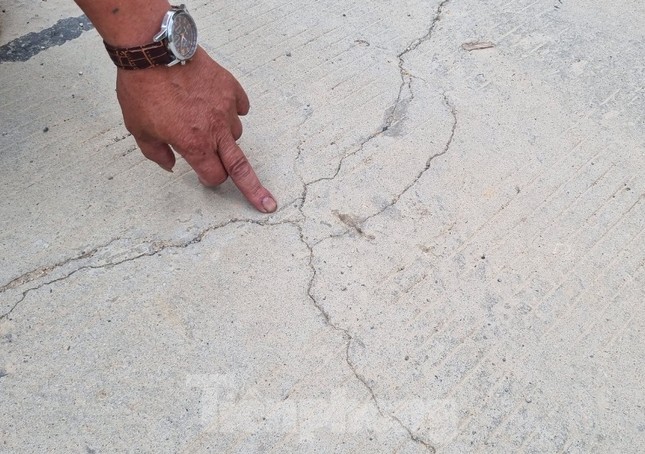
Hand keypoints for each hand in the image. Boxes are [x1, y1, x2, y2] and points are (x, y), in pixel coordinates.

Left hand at [115, 47, 276, 212]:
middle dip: (255, 190)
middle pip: (240, 167)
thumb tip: (170, 164)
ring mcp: (226, 107)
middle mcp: (215, 130)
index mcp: (194, 144)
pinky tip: (217, 104)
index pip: (214, 175)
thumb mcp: (139, 129)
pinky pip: (240, 106)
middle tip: (268, 204)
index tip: (208, 179)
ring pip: (236, 132)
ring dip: (225, 135)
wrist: (153, 51)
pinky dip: (232, 110)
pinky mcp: (230, 88)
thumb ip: (157, 153)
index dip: (209, 179)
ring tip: (203, 119)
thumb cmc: (143, 89)